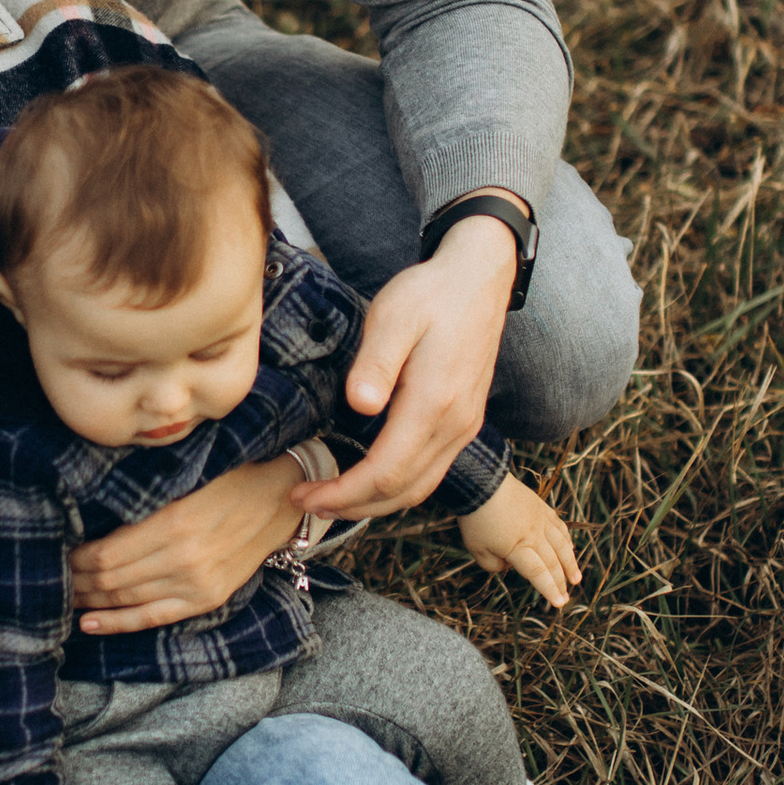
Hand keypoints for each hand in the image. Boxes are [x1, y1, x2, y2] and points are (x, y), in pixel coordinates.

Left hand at [69, 459, 305, 635]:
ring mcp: (196, 585)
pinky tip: (90, 623)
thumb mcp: (185, 476)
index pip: (107, 553)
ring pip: (126, 600)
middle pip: (111, 580)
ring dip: (90, 600)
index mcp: (174, 523)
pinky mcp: (206, 599)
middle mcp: (183, 560)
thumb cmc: (229, 477)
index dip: (76, 558)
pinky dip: (118, 623)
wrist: (280, 499)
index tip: (58, 551)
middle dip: (76, 580)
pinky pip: (153, 618)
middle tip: (52, 575)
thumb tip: (93, 513)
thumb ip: (144, 498)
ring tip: (64, 595)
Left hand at [316, 214, 520, 521]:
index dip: (343, 493)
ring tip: (332, 499)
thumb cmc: (431, 294)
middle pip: (402, 491)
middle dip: (352, 506)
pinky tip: (370, 480)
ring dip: (374, 503)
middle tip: (306, 502)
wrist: (478, 278)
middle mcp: (455, 425)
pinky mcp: (464, 422)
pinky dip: (397, 488)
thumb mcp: (393, 316)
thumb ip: (376, 361)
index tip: (305, 494)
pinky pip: (431, 472)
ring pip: (419, 488)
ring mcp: (464, 427)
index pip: (385, 472)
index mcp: (434, 403)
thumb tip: (360, 404)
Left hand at [458, 474, 580, 607]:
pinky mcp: (542, 507)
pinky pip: (560, 527)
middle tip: (566, 597)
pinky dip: (567, 540)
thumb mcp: (477, 549)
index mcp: (518, 547)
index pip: (538, 573)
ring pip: (561, 545)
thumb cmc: (475, 518)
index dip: (549, 589)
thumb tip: (510, 565)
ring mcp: (541, 520)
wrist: (481, 481)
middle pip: (552, 563)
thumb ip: (494, 565)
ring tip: (576, 578)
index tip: (558, 603)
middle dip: (561, 582)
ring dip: (570, 563)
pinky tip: (570, 548)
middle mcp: (534, 535)